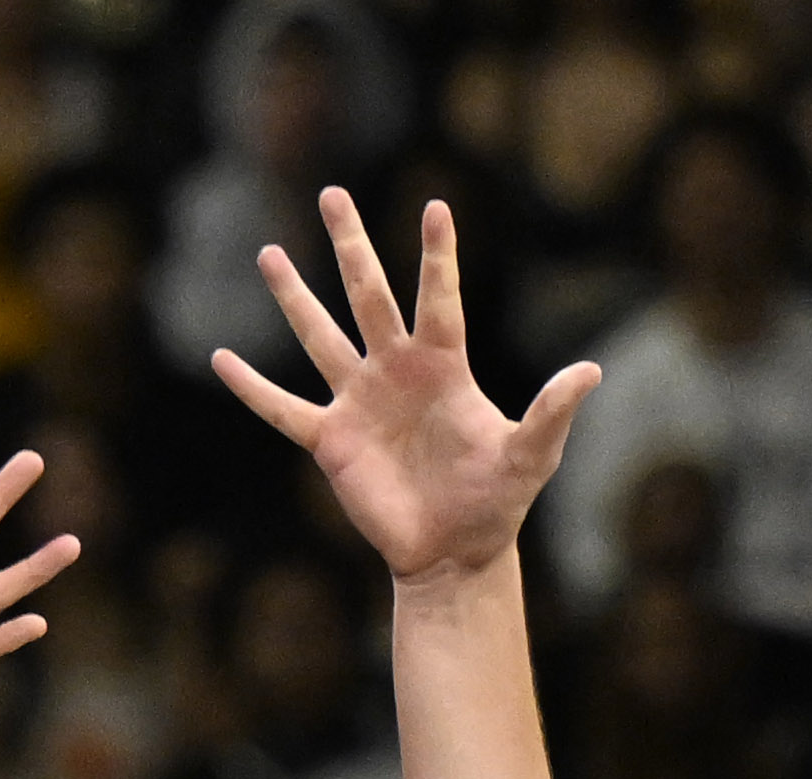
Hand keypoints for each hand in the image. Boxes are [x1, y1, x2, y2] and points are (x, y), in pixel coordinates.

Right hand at [215, 190, 598, 585]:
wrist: (454, 552)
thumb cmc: (496, 502)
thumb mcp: (531, 454)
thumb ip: (553, 411)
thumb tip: (591, 372)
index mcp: (443, 366)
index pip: (437, 299)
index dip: (437, 257)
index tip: (435, 206)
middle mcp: (395, 372)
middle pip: (367, 295)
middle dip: (349, 245)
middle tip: (331, 194)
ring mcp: (359, 403)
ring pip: (319, 337)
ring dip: (294, 296)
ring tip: (269, 254)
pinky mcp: (331, 442)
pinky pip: (283, 410)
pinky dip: (252, 389)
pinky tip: (220, 360)